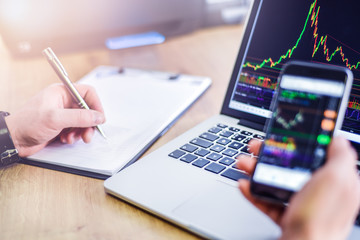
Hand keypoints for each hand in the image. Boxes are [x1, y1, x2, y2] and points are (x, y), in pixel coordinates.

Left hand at [5, 84, 105, 156]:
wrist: (14, 139)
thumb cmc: (28, 124)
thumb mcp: (56, 119)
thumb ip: (80, 117)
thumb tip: (98, 116)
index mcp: (61, 92)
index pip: (87, 93)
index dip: (96, 105)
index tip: (100, 118)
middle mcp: (63, 102)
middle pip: (87, 109)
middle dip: (89, 123)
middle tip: (88, 134)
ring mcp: (62, 114)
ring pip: (83, 121)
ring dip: (81, 131)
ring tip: (73, 138)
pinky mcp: (61, 125)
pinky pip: (76, 129)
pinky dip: (74, 136)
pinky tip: (65, 139)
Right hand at [237, 137, 359, 239]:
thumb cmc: (320, 219)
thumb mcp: (336, 180)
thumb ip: (341, 156)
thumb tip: (339, 139)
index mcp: (336, 182)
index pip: (318, 155)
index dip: (301, 142)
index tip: (286, 135)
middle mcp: (319, 193)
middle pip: (292, 166)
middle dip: (271, 155)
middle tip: (257, 147)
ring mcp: (302, 206)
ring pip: (277, 181)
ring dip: (257, 170)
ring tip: (244, 163)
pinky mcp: (287, 217)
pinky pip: (268, 201)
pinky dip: (254, 193)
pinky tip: (245, 185)